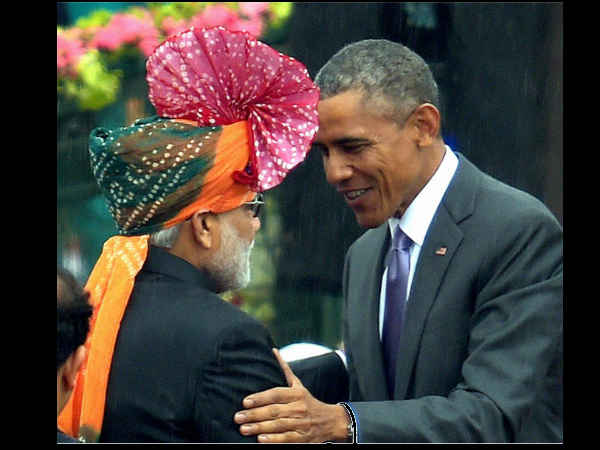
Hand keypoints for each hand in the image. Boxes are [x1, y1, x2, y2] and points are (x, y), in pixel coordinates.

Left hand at [234, 348, 349, 442]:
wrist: (330, 421)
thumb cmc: (308, 401)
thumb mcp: (299, 385)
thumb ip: (285, 370)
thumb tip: (274, 351)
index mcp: (296, 393)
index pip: (276, 394)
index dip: (260, 398)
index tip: (245, 402)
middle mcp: (299, 407)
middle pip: (274, 410)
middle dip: (254, 414)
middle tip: (238, 417)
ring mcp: (301, 423)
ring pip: (278, 425)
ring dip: (259, 427)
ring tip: (243, 429)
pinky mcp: (302, 438)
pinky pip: (287, 439)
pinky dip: (273, 440)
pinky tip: (261, 439)